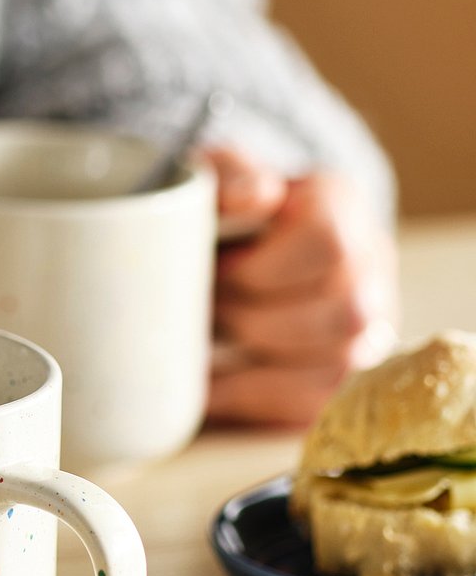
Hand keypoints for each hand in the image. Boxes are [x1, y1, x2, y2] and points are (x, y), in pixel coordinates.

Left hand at [203, 147, 396, 425]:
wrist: (233, 242)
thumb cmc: (223, 211)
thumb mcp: (216, 178)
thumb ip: (228, 175)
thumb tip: (251, 196)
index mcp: (339, 204)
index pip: (328, 240)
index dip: (262, 266)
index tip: (215, 270)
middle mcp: (370, 263)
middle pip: (341, 309)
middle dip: (254, 318)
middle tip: (204, 310)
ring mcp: (369, 321)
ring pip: (337, 361)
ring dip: (257, 359)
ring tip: (206, 341)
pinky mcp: (345, 370)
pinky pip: (318, 400)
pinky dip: (256, 397)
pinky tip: (209, 388)